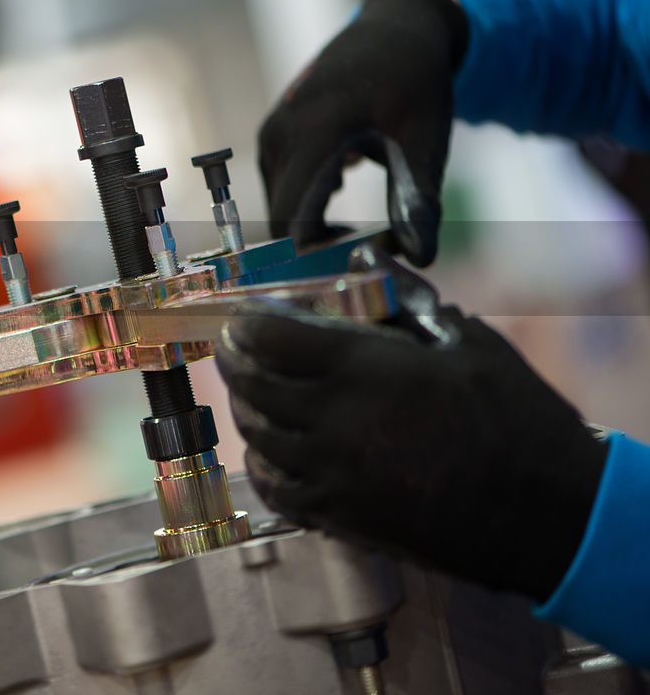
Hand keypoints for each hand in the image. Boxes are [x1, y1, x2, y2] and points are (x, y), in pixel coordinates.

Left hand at [214, 271, 606, 601]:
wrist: (543, 513)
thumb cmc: (513, 418)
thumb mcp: (466, 342)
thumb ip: (404, 297)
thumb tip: (364, 257)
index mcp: (366, 370)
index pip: (273, 337)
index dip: (248, 323)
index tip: (242, 316)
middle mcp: (336, 421)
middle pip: (253, 384)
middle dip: (234, 360)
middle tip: (231, 348)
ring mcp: (334, 474)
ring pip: (258, 437)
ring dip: (244, 409)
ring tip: (246, 392)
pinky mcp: (341, 516)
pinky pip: (277, 490)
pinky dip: (262, 466)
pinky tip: (267, 452)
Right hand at [259, 0, 467, 266]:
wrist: (395, 31)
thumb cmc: (415, 83)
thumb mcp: (426, 142)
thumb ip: (419, 202)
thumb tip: (421, 259)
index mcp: (317, 130)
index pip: (293, 215)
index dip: (314, 253)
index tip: (351, 265)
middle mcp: (282, 131)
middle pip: (281, 216)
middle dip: (313, 246)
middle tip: (358, 252)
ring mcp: (271, 132)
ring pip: (278, 203)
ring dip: (308, 224)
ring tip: (351, 227)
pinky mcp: (272, 135)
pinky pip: (278, 185)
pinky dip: (302, 202)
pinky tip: (338, 194)